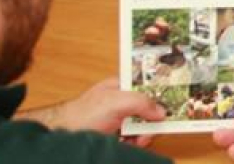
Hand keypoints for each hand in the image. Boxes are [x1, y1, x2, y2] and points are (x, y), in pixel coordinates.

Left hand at [15, 77, 164, 145]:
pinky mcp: (116, 136)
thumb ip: (141, 102)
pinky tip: (127, 146)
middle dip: (151, 123)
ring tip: (135, 142)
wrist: (60, 137)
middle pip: (150, 110)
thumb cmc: (81, 114)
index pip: (149, 87)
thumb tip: (161, 111)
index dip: (162, 95)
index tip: (173, 106)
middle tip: (147, 133)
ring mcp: (119, 119)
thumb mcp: (115, 102)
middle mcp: (122, 102)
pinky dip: (134, 145)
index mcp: (122, 86)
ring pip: (144, 127)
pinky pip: (135, 140)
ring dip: (142, 136)